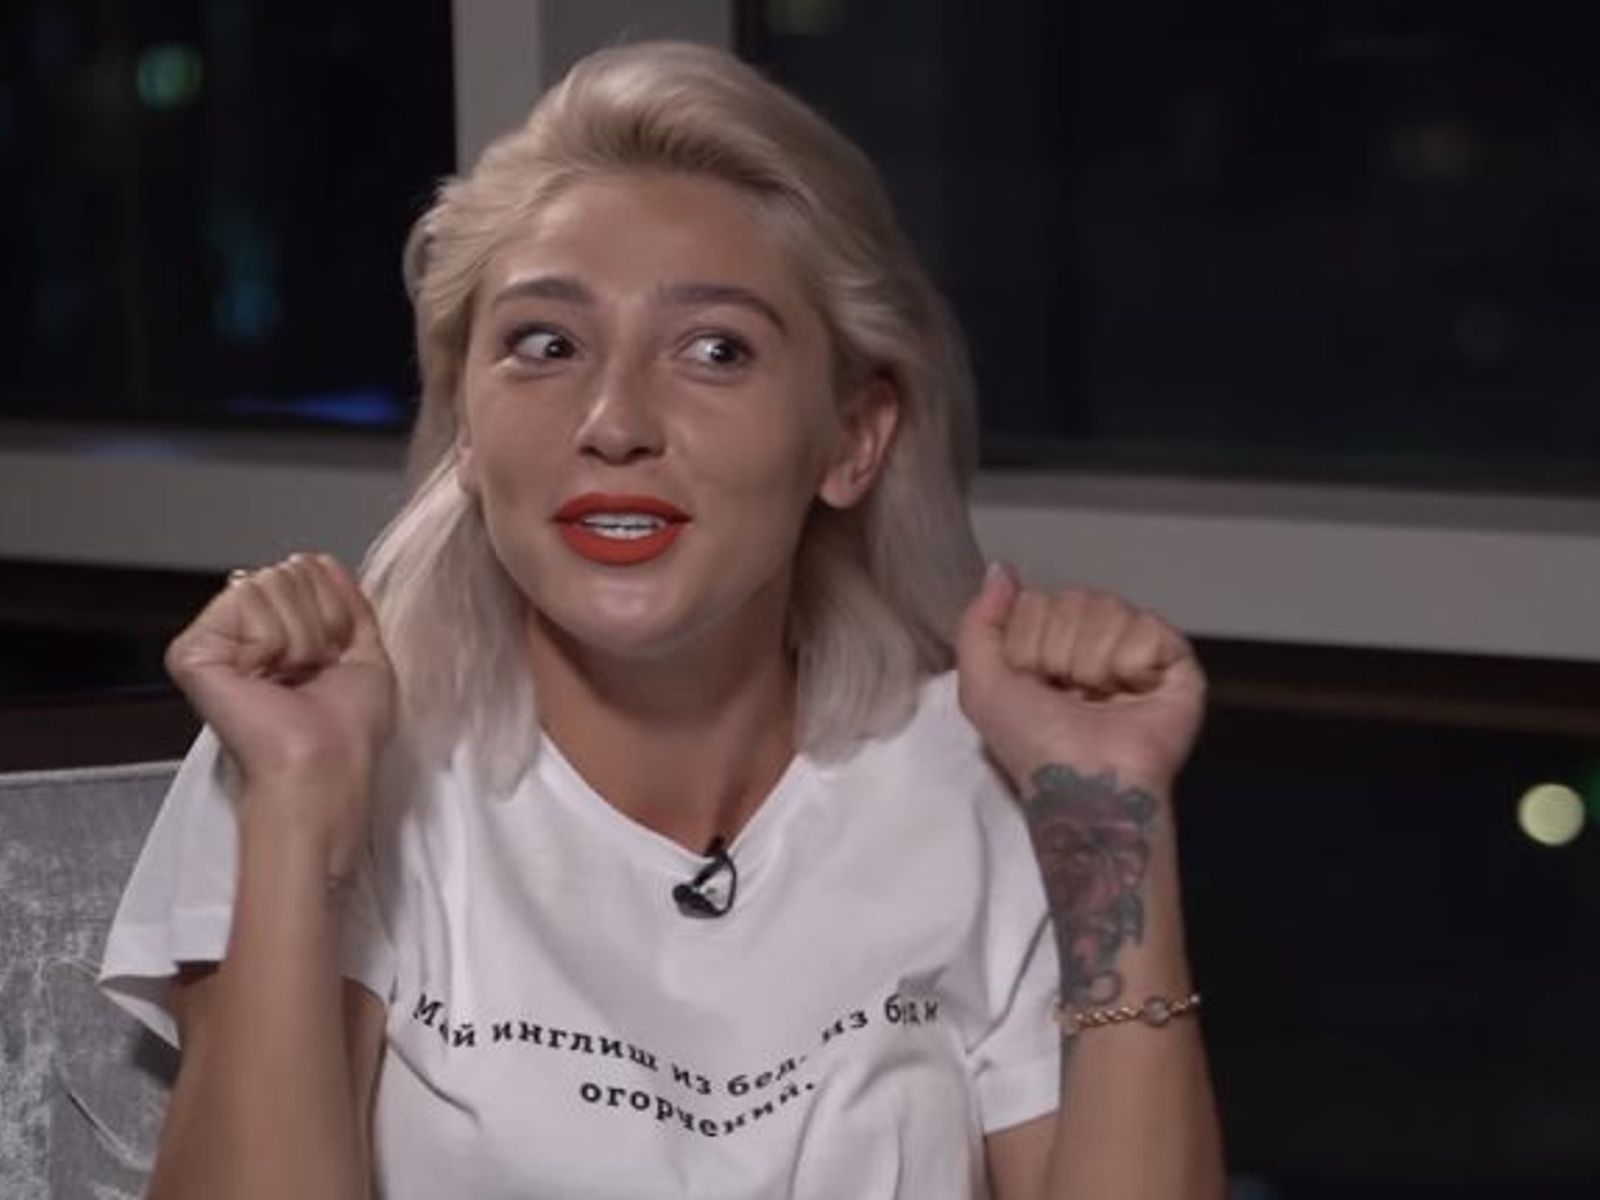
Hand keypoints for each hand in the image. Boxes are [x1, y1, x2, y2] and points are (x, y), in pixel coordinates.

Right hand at [166, 554, 395, 862]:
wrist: (326, 764)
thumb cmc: (348, 730)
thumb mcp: (363, 651)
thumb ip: (346, 602)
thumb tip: (320, 559)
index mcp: (277, 634)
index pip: (304, 570)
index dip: (334, 611)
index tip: (333, 659)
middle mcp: (240, 634)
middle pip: (287, 570)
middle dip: (318, 621)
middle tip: (312, 672)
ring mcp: (213, 640)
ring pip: (270, 581)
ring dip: (300, 635)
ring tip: (292, 678)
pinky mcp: (193, 650)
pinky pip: (245, 600)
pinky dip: (271, 640)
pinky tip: (265, 676)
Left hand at [955, 563, 1204, 797]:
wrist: (1086, 784)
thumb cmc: (1034, 745)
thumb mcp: (981, 686)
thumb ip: (978, 622)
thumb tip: (1001, 570)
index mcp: (1051, 642)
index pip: (1035, 600)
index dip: (1027, 643)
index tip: (1033, 684)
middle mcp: (1094, 639)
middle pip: (1072, 599)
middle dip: (1058, 652)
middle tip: (1067, 696)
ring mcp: (1135, 647)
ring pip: (1108, 608)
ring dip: (1091, 663)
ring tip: (1097, 700)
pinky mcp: (1176, 658)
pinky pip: (1146, 626)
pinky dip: (1131, 666)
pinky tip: (1132, 694)